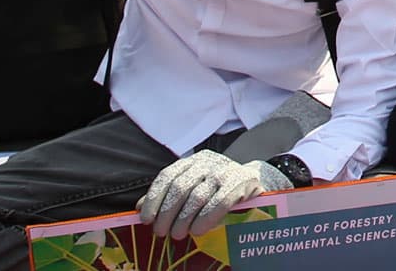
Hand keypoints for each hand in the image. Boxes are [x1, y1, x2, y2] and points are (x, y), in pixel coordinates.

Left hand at [139, 150, 292, 239]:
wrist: (255, 178)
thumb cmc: (219, 187)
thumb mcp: (194, 185)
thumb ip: (169, 194)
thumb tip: (139, 208)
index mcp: (192, 161)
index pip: (167, 176)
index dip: (153, 198)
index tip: (146, 219)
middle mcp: (206, 162)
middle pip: (180, 188)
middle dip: (167, 213)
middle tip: (161, 233)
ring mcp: (224, 171)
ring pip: (197, 197)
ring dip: (184, 220)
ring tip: (178, 235)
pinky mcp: (240, 182)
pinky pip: (219, 203)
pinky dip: (205, 219)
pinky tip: (199, 231)